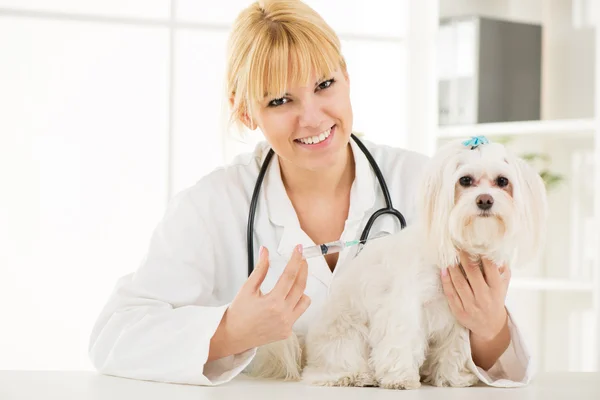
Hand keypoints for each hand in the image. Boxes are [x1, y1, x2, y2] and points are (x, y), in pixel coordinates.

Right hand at [209, 244, 310, 359]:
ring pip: (305, 301)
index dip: (296, 260)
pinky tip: (284, 300)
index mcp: (273, 302)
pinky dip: (294, 304)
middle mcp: (283, 314)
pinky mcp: (287, 332)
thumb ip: (260, 269)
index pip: (290, 275)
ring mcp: (287, 324)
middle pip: (301, 286)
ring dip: (301, 289)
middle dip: (303, 269)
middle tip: (301, 259)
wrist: (233, 336)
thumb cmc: (238, 313)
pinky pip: (298, 313)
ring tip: (291, 283)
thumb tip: (265, 251)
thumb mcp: (247, 288)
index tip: (299, 249)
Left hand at [441, 251, 510, 340]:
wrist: (490, 326)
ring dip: (453, 268)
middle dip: (464, 258)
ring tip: (448, 256)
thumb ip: (503, 270)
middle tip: (458, 246)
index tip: (474, 244)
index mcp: (496, 289)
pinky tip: (443, 271)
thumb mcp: (504, 286)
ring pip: (459, 283)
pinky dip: (446, 281)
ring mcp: (471, 305)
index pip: (490, 268)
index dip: (482, 255)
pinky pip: (451, 294)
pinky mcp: (460, 311)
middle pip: (473, 273)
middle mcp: (484, 297)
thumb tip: (497, 252)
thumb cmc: (495, 300)